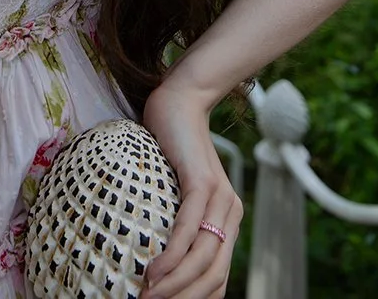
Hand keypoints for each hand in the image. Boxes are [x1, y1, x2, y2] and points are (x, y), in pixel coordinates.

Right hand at [138, 83, 242, 298]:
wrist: (179, 99)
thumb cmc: (170, 144)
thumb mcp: (177, 190)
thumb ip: (178, 219)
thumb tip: (155, 256)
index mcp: (227, 220)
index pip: (217, 278)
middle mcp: (230, 214)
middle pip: (213, 277)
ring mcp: (219, 198)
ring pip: (203, 260)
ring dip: (175, 286)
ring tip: (148, 298)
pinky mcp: (202, 182)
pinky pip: (189, 230)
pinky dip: (172, 256)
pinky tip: (153, 271)